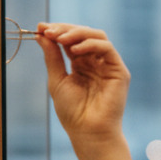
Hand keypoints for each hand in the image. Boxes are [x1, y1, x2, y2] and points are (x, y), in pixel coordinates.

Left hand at [36, 23, 136, 159]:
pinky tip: (75, 50)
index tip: (41, 28)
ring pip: (97, 36)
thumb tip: (42, 33)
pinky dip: (90, 44)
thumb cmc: (72, 111)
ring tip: (60, 38)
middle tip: (49, 31)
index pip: (71, 40)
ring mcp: (108, 65)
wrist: (88, 131)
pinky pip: (107, 48)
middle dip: (65, 29)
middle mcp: (96, 62)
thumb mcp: (57, 79)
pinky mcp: (119, 71)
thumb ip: (52, 56)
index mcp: (81, 64)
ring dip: (77, 33)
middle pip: (84, 34)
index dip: (57, 31)